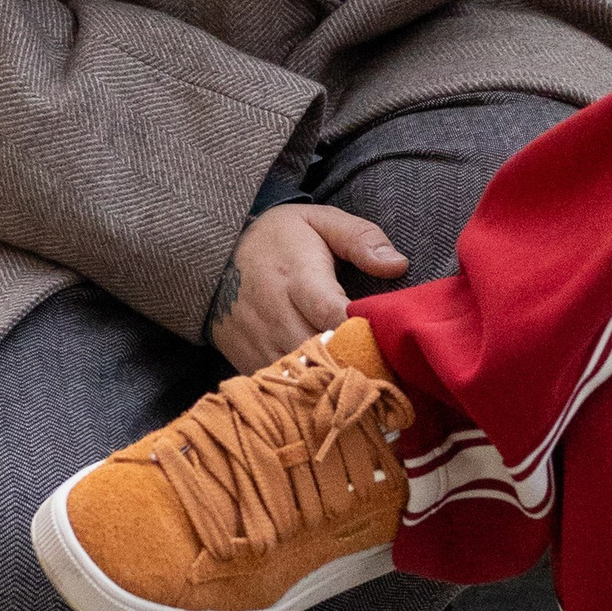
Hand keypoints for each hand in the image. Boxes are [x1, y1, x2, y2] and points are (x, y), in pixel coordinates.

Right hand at [209, 202, 408, 373]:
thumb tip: (398, 265)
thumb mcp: (319, 221)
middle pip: (322, 353)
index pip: (334, 316)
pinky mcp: (248, 359)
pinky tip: (329, 387)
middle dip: (355, 362)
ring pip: (303, 376)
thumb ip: (360, 238)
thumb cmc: (278, 238)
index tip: (387, 339)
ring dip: (332, 379)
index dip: (364, 332)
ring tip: (362, 380)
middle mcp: (276, 314)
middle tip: (385, 367)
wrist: (213, 255)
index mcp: (298, 278)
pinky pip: (282, 385)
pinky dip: (306, 389)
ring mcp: (259, 341)